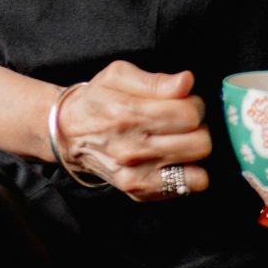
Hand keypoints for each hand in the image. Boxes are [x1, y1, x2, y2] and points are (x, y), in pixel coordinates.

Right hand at [56, 60, 213, 201]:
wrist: (67, 133)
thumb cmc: (97, 99)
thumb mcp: (119, 75)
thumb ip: (156, 80)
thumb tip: (187, 81)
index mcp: (129, 114)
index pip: (189, 115)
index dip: (196, 104)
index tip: (186, 102)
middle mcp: (132, 149)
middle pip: (199, 144)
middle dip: (200, 128)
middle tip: (185, 122)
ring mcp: (135, 176)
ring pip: (198, 172)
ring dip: (195, 153)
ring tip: (180, 140)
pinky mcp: (138, 192)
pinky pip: (185, 189)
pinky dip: (187, 173)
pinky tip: (173, 158)